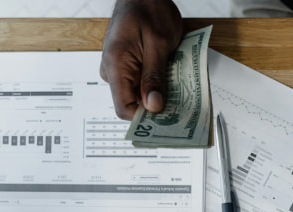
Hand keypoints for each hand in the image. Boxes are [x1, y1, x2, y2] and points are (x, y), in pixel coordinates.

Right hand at [99, 0, 182, 119]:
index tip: (167, 120)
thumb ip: (154, 76)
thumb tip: (153, 106)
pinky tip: (171, 79)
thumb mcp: (159, 43)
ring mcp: (119, 68)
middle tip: (180, 105)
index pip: (124, 108)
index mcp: (115, 64)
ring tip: (177, 87)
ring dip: (159, 95)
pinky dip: (157, 84)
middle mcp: (112, 69)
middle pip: (133, 103)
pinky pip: (141, 83)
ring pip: (139, 94)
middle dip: (156, 106)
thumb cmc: (149, 8)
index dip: (145, 119)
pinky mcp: (128, 66)